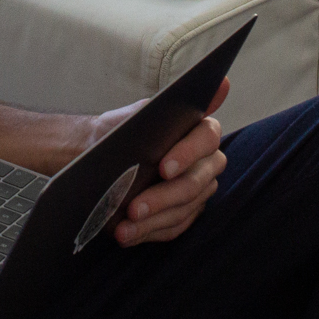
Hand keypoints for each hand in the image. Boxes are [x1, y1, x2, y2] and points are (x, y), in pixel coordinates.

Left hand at [90, 78, 229, 246]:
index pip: (207, 138)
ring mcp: (198, 191)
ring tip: (123, 227)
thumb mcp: (138, 115)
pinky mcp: (184, 214)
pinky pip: (173, 228)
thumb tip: (223, 83)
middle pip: (196, 182)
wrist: (95, 159)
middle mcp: (206, 161)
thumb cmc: (120, 133)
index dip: (188, 153)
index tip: (163, 167)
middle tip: (134, 208)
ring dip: (151, 221)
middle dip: (163, 197)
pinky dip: (148, 233)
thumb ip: (174, 104)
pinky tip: (126, 235)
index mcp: (199, 130)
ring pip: (183, 210)